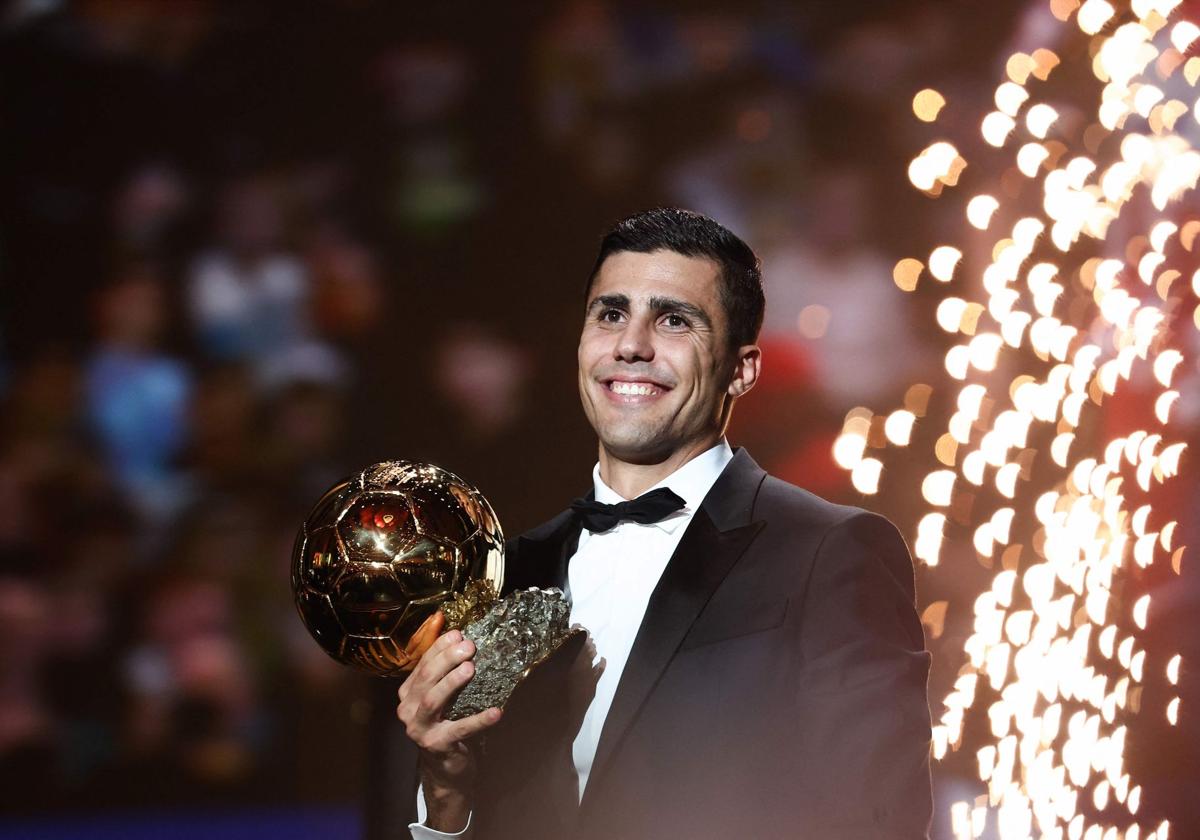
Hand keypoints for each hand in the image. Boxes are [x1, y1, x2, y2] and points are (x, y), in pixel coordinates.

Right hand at [397, 617, 502, 831]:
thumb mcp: (442, 698)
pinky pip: (459, 729)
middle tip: (469, 647)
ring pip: (432, 700)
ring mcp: (419, 729)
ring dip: (451, 683)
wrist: (445, 767)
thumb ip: (445, 673)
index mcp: (407, 694)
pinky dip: (478, 720)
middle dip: (447, 660)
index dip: (439, 647)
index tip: (459, 634)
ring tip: (471, 668)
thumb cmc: (446, 724)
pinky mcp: (437, 745)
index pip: (422, 664)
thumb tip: (461, 639)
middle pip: (426, 679)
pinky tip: (496, 712)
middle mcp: (408, 710)